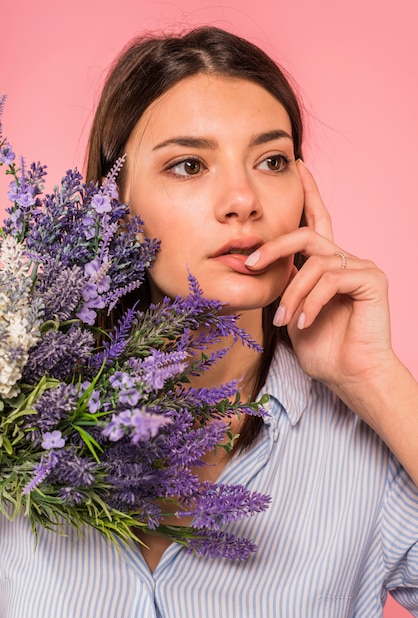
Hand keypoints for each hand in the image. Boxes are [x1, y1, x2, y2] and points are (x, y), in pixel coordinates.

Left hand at [246, 160, 395, 407]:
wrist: (348, 374)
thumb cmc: (321, 346)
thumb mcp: (291, 308)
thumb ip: (285, 282)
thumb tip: (260, 262)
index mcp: (326, 263)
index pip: (316, 220)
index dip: (308, 193)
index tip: (298, 166)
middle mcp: (344, 258)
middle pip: (306, 235)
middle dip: (274, 247)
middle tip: (249, 263)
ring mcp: (360, 266)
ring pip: (314, 262)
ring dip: (292, 292)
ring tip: (284, 318)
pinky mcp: (372, 279)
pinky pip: (331, 278)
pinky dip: (311, 300)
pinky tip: (303, 321)